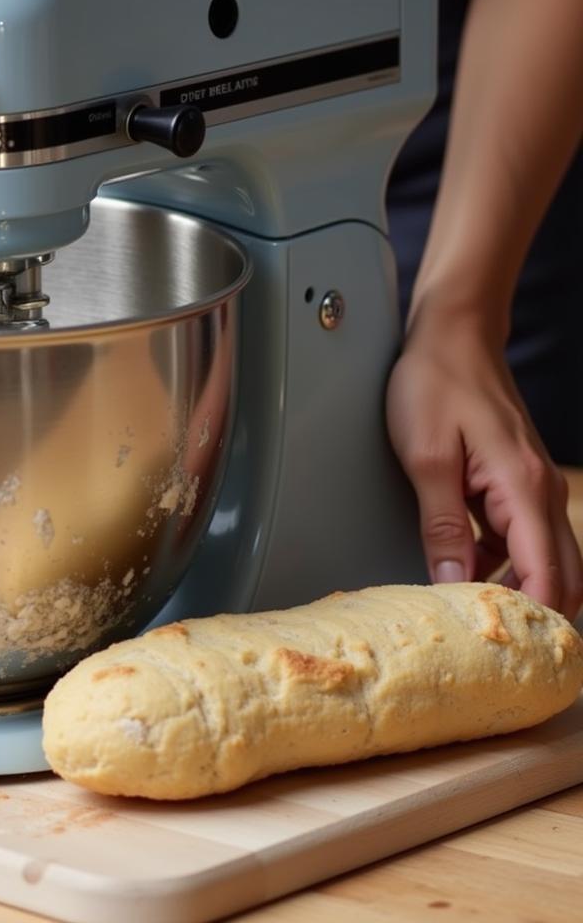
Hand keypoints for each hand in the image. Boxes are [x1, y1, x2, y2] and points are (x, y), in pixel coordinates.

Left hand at [387, 317, 582, 618]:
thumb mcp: (426, 458)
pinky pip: (520, 537)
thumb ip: (443, 525)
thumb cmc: (437, 383)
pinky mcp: (514, 483)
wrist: (452, 336)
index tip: (510, 650)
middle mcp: (540, 493)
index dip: (534, 619)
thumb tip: (453, 582)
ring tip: (473, 615)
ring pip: (542, 558)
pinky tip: (466, 571)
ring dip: (516, 586)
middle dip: (535, 613)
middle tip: (496, 644)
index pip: (549, 576)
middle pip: (561, 575)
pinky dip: (503, 561)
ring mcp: (530, 488)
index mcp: (524, 489)